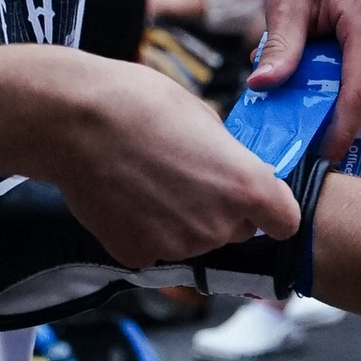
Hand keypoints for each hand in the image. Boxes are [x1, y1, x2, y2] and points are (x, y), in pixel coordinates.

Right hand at [45, 53, 296, 263]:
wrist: (74, 121)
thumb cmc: (140, 104)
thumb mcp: (206, 117)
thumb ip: (230, 156)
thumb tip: (232, 169)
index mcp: (245, 187)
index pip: (285, 222)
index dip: (273, 209)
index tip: (258, 199)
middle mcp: (218, 226)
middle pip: (238, 230)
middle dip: (223, 210)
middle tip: (188, 176)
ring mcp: (178, 246)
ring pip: (196, 240)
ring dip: (183, 220)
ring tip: (150, 180)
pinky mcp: (138, 255)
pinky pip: (156, 248)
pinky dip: (146, 230)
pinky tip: (127, 197)